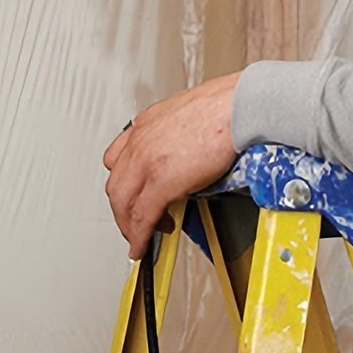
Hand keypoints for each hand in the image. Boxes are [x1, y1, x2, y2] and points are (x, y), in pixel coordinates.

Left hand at [103, 72, 241, 258]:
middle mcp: (140, 140)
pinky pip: (142, 217)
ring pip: (122, 202)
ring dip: (128, 225)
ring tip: (140, 238)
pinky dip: (139, 236)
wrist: (237, 106)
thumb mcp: (186, 116)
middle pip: (115, 184)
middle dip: (122, 210)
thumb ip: (174, 138)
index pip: (117, 159)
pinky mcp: (162, 181)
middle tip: (133, 224)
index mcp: (146, 123)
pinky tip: (143, 246)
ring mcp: (147, 160)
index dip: (123, 184)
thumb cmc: (224, 107)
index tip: (130, 197)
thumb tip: (182, 158)